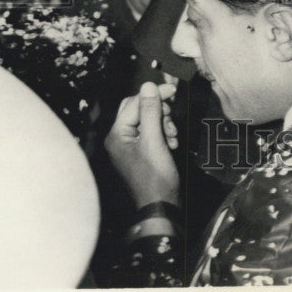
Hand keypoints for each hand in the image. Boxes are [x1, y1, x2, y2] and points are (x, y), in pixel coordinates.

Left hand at [105, 81, 179, 207]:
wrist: (160, 206)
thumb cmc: (155, 176)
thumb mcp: (154, 140)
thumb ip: (151, 111)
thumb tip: (148, 85)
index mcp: (117, 134)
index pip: (134, 102)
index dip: (154, 95)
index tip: (173, 91)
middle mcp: (120, 137)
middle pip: (139, 109)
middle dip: (159, 111)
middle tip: (171, 118)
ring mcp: (130, 145)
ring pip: (148, 120)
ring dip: (164, 123)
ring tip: (173, 136)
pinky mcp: (141, 151)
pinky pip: (152, 133)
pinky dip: (164, 134)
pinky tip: (172, 143)